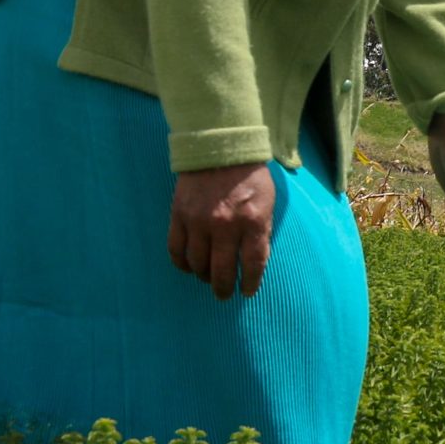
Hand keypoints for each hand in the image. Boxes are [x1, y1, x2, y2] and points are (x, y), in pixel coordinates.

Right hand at [168, 161, 274, 299]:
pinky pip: (176, 250)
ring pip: (198, 264)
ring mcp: (199, 221)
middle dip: (224, 288)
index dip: (250, 283)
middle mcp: (225, 225)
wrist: (220, 149)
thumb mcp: (267, 203)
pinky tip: (189, 267)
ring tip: (208, 277)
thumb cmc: (249, 178)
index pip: (252, 264)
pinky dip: (182, 264)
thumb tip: (254, 263)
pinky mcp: (179, 216)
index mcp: (253, 221)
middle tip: (224, 295)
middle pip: (222, 271)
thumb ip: (262, 233)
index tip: (248, 291)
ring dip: (203, 276)